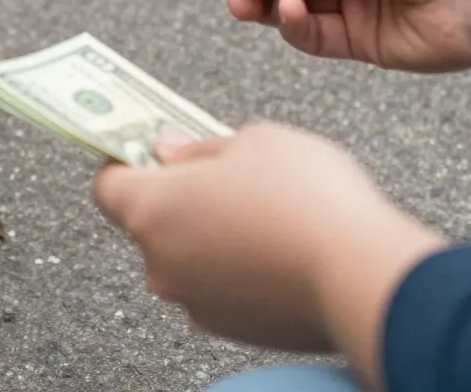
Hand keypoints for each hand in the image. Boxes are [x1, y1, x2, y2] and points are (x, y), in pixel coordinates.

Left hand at [95, 125, 443, 368]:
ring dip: (213, 232)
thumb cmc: (305, 197)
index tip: (151, 146)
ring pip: (189, 256)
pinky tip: (281, 246)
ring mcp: (197, 304)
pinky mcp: (234, 331)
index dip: (126, 161)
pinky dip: (240, 267)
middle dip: (181, 195)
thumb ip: (200, 147)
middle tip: (226, 171)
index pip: (108, 186)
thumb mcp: (253, 140)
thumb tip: (172, 154)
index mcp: (153, 211)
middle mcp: (161, 266)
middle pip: (152, 223)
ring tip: (266, 209)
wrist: (363, 276)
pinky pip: (222, 286)